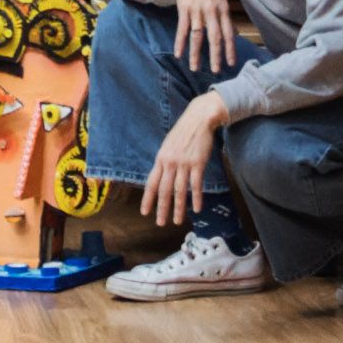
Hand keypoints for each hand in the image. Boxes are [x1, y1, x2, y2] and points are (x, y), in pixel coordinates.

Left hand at [138, 93, 229, 225]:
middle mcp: (169, 163)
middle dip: (161, 208)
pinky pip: (196, 184)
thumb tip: (160, 177)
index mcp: (160, 159)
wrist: (198, 120)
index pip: (151, 183)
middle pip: (164, 190)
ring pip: (179, 190)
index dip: (147, 199)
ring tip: (177, 221)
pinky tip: (197, 209)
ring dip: (178, 208)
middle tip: (160, 223)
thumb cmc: (183, 134)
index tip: (144, 212)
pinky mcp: (198, 163)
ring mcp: (184, 164)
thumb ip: (164, 162)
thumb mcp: (168, 147)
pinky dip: (196, 197)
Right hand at [170, 0, 242, 71]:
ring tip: (194, 67)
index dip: (230, 49)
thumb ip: (227, 18)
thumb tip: (236, 33)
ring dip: (195, 53)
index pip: (228, 33)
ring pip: (197, 36)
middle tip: (216, 70)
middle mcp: (211, 12)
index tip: (232, 64)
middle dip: (215, 55)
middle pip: (214, 37)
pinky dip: (180, 42)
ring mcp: (197, 10)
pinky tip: (178, 53)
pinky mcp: (184, 9)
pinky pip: (182, 29)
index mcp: (223, 10)